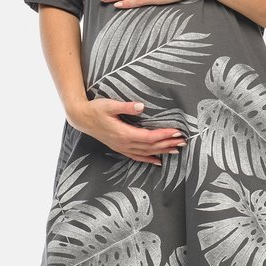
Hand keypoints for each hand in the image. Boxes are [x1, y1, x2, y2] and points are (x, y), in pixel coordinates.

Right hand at [67, 98, 186, 166]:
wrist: (81, 118)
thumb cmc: (95, 109)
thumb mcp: (110, 105)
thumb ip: (126, 107)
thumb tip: (141, 106)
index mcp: (124, 133)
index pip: (150, 136)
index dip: (164, 135)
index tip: (177, 131)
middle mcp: (125, 143)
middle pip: (151, 146)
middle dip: (168, 144)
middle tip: (183, 141)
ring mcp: (122, 147)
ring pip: (146, 153)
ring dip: (162, 151)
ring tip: (176, 150)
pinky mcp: (120, 147)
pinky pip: (137, 157)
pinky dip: (148, 159)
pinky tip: (158, 161)